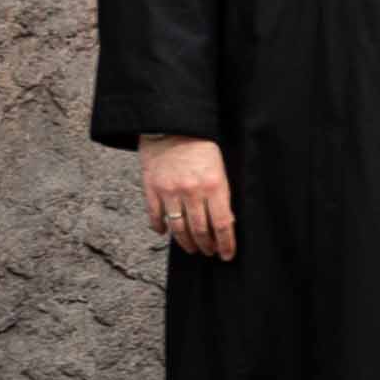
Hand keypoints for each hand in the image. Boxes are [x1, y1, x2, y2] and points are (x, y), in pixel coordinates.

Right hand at [142, 136, 235, 261]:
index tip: (227, 255)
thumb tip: (227, 222)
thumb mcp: (220, 168)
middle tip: (209, 252)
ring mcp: (170, 191)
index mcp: (214, 185)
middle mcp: (192, 191)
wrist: (172, 125)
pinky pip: (155, 216)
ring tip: (193, 248)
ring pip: (179, 228)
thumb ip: (223, 194)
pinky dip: (160, 228)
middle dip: (207, 246)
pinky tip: (164, 233)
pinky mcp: (152, 189)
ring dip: (186, 242)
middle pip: (200, 230)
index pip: (223, 224)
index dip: (226, 243)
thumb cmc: (202, 146)